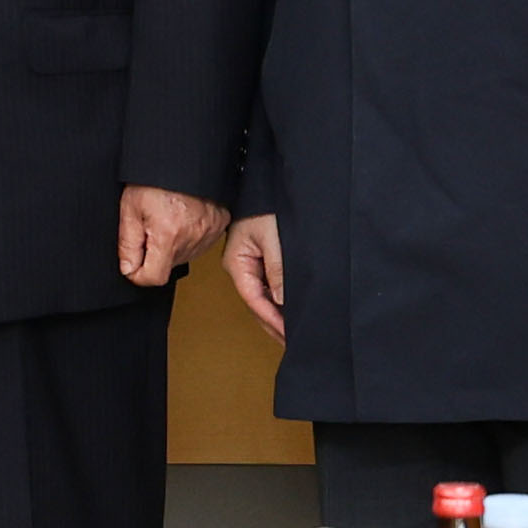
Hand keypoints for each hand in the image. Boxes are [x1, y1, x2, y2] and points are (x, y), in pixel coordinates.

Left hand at [114, 184, 225, 287]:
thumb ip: (127, 243)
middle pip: (168, 266)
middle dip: (153, 254)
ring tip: (166, 219)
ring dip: (171, 246)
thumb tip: (128, 269)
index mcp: (168, 235)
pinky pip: (200, 244)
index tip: (133, 263)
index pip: (154, 278)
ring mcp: (209, 234)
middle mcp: (192, 238)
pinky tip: (181, 219)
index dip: (138, 274)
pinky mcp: (219, 227)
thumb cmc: (156, 177)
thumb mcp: (130, 207)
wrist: (184, 156)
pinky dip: (188, 238)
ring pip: (183, 256)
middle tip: (148, 227)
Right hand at [223, 215, 287, 336]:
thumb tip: (281, 299)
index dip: (271, 318)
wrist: (263, 186)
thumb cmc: (264, 206)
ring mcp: (248, 265)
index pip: (253, 299)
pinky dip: (278, 302)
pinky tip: (288, 310)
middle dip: (272, 324)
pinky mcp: (259, 261)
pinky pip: (267, 287)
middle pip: (255, 303)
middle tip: (290, 341)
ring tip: (290, 332)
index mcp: (237, 263)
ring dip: (275, 315)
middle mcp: (240, 267)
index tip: (287, 332)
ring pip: (261, 298)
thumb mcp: (272, 236)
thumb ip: (277, 268)